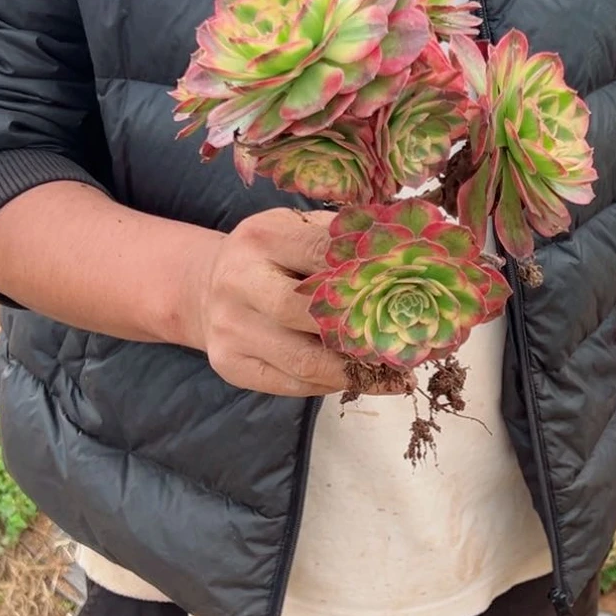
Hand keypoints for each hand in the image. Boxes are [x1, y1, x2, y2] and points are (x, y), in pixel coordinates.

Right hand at [184, 207, 400, 398]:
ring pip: (305, 361)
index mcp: (264, 236)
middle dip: (363, 331)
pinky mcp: (230, 364)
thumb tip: (405, 257)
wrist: (204, 285)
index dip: (369, 274)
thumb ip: (342, 239)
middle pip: (310, 314)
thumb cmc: (272, 256)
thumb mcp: (297, 230)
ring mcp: (231, 327)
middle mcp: (240, 281)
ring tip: (396, 374)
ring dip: (356, 372)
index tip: (410, 291)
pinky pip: (292, 385)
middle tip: (407, 343)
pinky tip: (361, 380)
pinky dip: (332, 385)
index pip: (323, 254)